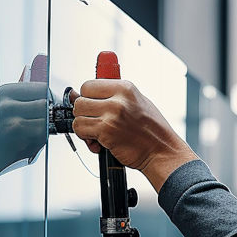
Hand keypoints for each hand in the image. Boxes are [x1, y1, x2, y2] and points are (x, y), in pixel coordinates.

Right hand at [0, 80, 47, 203]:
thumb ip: (25, 106)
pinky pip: (43, 132)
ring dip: (47, 129)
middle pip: (46, 101)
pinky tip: (27, 145)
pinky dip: (40, 140)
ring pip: (47, 117)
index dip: (50, 101)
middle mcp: (8, 99)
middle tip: (47, 126)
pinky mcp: (17, 130)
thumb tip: (52, 104)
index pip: (41, 87)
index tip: (51, 110)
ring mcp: (12, 114)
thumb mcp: (3, 114)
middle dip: (51, 114)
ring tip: (32, 137)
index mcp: (5, 92)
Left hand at [71, 79, 197, 190]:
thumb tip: (74, 94)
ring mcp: (111, 115)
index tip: (94, 108)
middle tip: (95, 122)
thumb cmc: (150, 130)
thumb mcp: (135, 102)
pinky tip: (99, 143)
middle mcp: (118, 99)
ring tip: (97, 133)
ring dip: (83, 127)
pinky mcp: (106, 132)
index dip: (87, 98)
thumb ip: (109, 97)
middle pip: (80, 100)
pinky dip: (86, 139)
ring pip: (77, 116)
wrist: (162, 151)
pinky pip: (80, 130)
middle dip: (84, 114)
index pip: (88, 85)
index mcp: (125, 87)